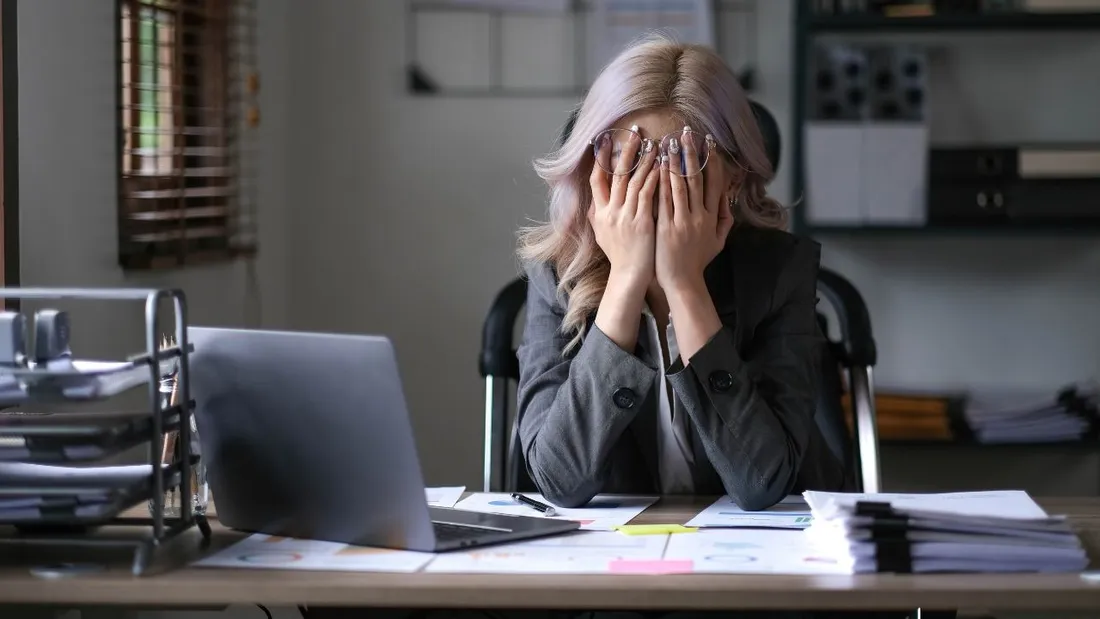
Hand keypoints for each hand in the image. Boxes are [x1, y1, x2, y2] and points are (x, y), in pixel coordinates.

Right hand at [589, 126, 659, 290]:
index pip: (596, 180)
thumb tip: (595, 200)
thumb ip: (599, 215)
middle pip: (616, 175)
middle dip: (625, 151)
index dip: (600, 159)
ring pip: (633, 181)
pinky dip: (653, 178)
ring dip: (643, 160)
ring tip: (652, 143)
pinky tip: (661, 165)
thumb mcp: (601, 235)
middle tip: (634, 131)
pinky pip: (647, 194)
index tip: (605, 141)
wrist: (630, 276)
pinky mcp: (642, 222)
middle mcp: (610, 212)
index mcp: (600, 214)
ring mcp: (625, 217)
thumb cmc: (620, 256)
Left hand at [656, 127, 734, 292]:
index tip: (708, 143)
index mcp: (712, 217)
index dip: (712, 161)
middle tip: (687, 134)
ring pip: (680, 186)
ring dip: (675, 162)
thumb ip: (725, 219)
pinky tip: (657, 167)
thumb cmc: (698, 261)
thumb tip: (727, 198)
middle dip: (692, 154)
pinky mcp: (666, 227)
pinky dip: (661, 182)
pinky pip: (663, 200)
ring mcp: (682, 221)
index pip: (714, 183)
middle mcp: (699, 216)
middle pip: (697, 179)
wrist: (682, 282)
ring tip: (670, 143)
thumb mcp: (718, 241)